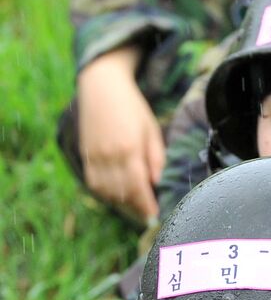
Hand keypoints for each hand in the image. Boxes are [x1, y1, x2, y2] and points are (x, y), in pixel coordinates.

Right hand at [77, 46, 165, 223]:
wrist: (102, 86)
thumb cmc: (133, 107)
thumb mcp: (152, 130)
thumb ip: (156, 159)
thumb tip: (157, 184)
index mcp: (129, 149)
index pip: (138, 188)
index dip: (147, 205)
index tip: (155, 214)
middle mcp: (109, 156)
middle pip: (123, 194)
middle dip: (136, 208)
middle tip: (147, 213)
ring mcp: (95, 156)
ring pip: (107, 192)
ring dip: (121, 203)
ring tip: (134, 205)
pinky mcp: (85, 155)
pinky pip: (94, 184)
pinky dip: (105, 194)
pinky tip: (117, 195)